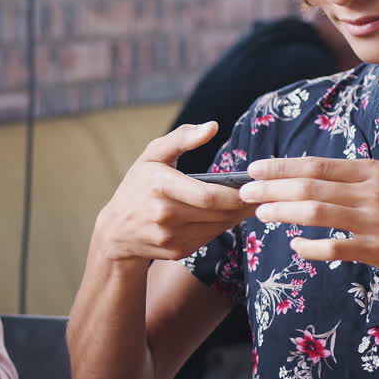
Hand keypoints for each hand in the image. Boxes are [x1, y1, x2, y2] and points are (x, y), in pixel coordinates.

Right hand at [95, 122, 254, 263]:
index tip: (254, 185)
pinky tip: (224, 216)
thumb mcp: (153, 155)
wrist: (116, 230)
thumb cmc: (139, 186)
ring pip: (217, 226)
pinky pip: (208, 238)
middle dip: (242, 204)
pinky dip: (220, 227)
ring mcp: (170, 237)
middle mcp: (164, 215)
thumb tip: (212, 127)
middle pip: (217, 213)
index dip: (235, 194)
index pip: (207, 195)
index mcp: (159, 186)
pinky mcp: (176, 251)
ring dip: (235, 216)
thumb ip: (182, 138)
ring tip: (248, 203)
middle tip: (262, 194)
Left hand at [240, 157, 378, 295]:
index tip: (255, 169)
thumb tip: (317, 181)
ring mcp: (377, 221)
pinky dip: (312, 247)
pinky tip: (295, 246)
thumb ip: (360, 182)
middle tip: (242, 190)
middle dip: (271, 187)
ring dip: (283, 213)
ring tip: (259, 214)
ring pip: (317, 213)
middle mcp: (374, 191)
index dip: (282, 167)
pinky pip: (336, 248)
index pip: (317, 165)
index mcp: (376, 171)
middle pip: (310, 185)